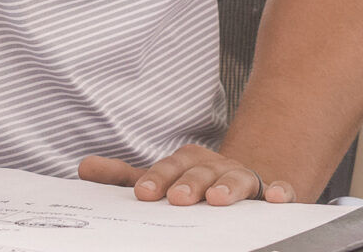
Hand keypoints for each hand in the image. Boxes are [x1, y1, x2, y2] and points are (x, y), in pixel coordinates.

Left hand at [78, 144, 295, 204]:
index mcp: (185, 161)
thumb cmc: (193, 183)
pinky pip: (279, 188)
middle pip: (198, 171)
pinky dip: (280, 191)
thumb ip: (123, 176)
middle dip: (188, 184)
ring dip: (227, 188)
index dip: (155, 180)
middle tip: (178, 200)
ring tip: (218, 201)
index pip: (167, 168)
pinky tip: (277, 199)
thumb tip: (82, 169)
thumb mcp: (160, 179)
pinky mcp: (270, 190)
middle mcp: (213, 165)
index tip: (142, 195)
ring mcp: (242, 176)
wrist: (242, 179)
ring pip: (235, 178)